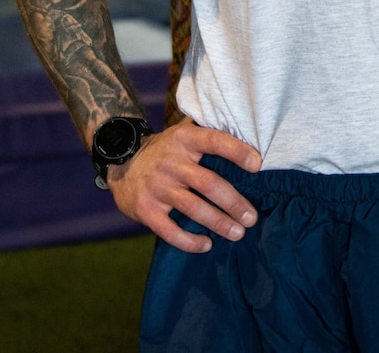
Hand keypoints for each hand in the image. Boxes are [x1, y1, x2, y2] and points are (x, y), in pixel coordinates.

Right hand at [107, 120, 262, 252]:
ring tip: (238, 233)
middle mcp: (170, 162)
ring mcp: (157, 186)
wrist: (121, 161)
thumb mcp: (181, 134)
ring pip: (193, 208)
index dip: (236, 151)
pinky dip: (190, 241)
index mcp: (183, 140)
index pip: (214, 141)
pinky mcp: (146, 209)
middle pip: (208, 183)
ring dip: (219, 223)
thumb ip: (207, 135)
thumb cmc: (164, 151)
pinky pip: (170, 230)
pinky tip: (206, 244)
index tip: (258, 165)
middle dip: (234, 202)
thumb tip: (249, 137)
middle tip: (251, 218)